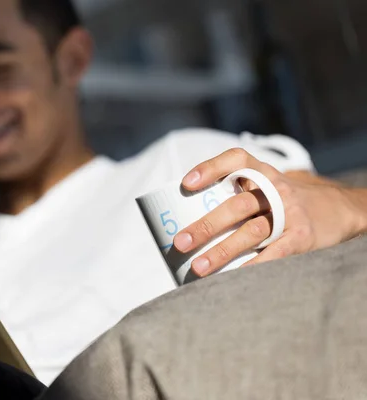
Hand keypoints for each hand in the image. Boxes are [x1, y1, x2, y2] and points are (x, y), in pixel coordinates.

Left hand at [172, 148, 366, 276]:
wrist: (341, 209)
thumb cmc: (287, 201)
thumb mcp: (267, 186)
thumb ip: (238, 193)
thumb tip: (188, 216)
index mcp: (263, 174)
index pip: (236, 160)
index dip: (210, 168)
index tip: (186, 184)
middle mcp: (276, 190)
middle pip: (237, 205)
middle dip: (206, 225)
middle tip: (180, 242)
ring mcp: (290, 214)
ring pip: (251, 232)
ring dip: (222, 251)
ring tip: (198, 267)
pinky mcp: (302, 237)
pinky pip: (274, 254)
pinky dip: (252, 266)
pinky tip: (231, 278)